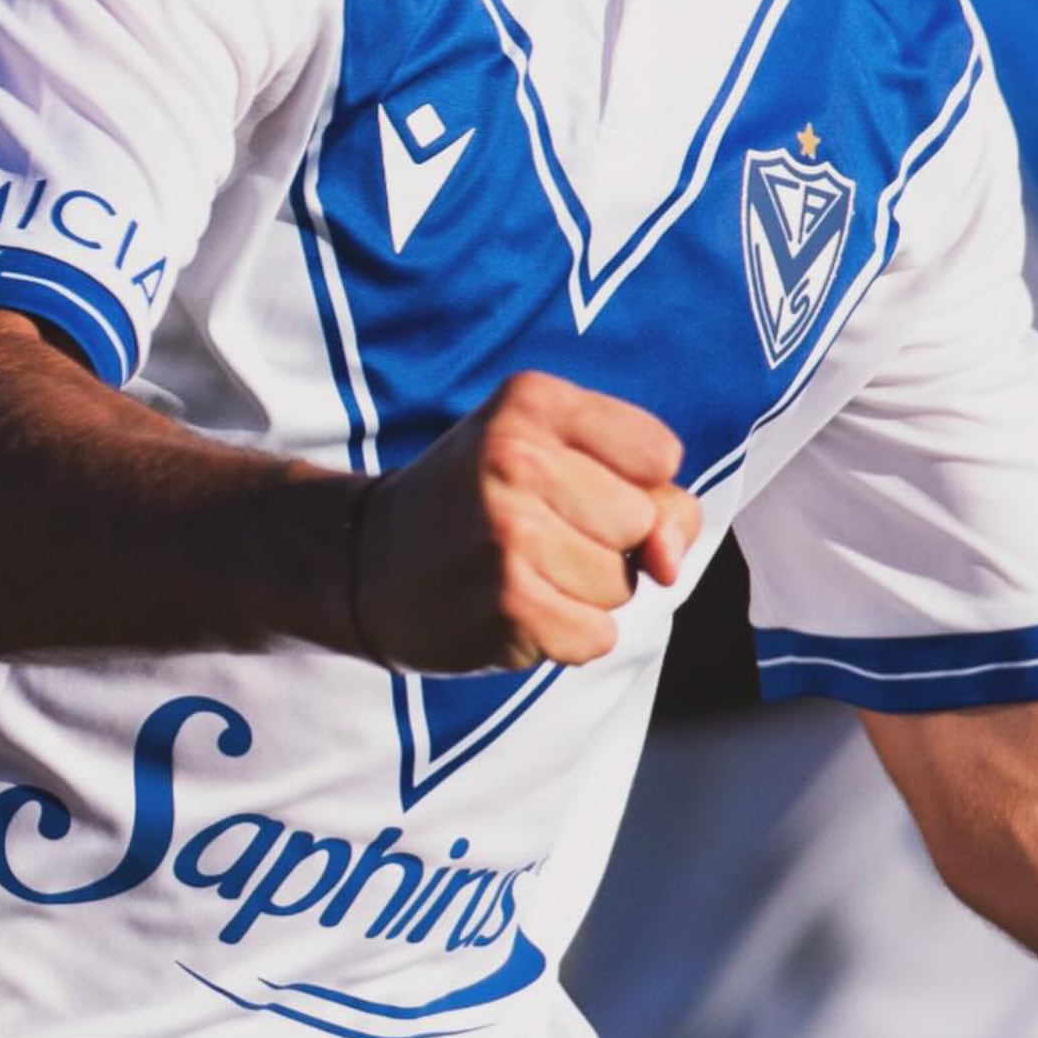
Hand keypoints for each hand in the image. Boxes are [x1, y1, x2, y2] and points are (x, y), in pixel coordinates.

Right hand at [352, 371, 698, 672]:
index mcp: (534, 400)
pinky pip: (596, 636)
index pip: (659, 454)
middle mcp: (517, 455)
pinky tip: (515, 609)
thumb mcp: (559, 459)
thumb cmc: (485, 502)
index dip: (632, 484)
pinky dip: (567, 637)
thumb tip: (668, 565)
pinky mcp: (507, 602)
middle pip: (642, 522)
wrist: (369, 562)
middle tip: (537, 533)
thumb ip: (655, 497)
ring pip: (622, 584)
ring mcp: (510, 530)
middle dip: (608, 542)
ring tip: (520, 570)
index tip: (570, 485)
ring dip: (585, 593)